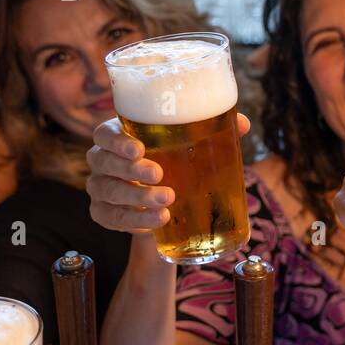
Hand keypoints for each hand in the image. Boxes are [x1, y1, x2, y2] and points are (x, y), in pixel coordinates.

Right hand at [86, 114, 250, 233]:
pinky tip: (155, 221)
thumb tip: (243, 123)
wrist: (168, 206)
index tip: (139, 148)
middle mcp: (103, 160)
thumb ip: (214, 131)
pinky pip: (112, 217)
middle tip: (159, 175)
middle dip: (131, 169)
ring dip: (136, 197)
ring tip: (166, 203)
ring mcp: (100, 187)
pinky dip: (134, 220)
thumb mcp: (193, 147)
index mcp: (120, 136)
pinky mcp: (104, 213)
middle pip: (103, 161)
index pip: (105, 133)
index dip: (116, 140)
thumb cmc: (176, 163)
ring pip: (108, 191)